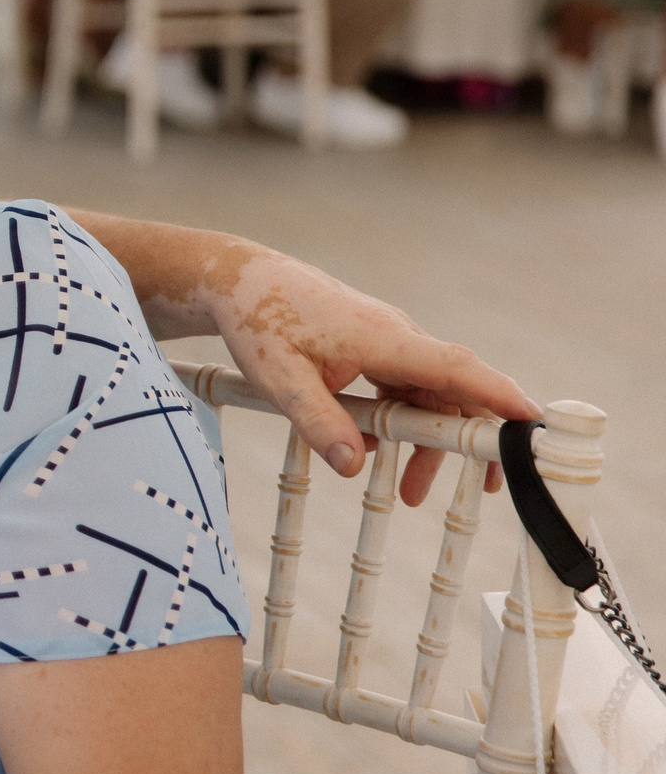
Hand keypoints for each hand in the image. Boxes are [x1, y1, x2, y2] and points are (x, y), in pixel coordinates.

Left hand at [206, 242, 533, 503]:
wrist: (240, 280)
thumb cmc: (258, 320)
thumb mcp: (281, 380)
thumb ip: (319, 422)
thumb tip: (353, 466)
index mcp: (383, 338)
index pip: (456, 367)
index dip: (499, 395)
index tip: (534, 424)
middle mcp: (396, 337)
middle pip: (452, 391)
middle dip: (468, 441)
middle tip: (485, 489)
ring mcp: (387, 341)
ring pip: (427, 395)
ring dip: (426, 441)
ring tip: (409, 492)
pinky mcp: (374, 348)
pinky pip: (404, 388)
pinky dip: (402, 421)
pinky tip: (377, 450)